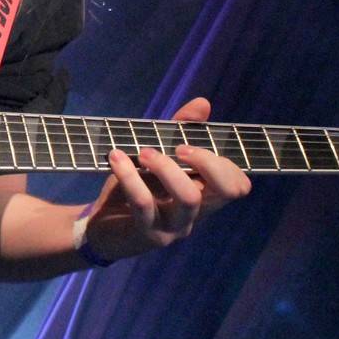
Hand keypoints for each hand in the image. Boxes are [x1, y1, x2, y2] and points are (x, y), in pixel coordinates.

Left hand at [82, 96, 250, 259]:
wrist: (100, 227)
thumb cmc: (135, 188)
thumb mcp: (156, 156)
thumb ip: (179, 131)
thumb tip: (203, 103)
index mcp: (204, 196)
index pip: (238, 185)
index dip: (226, 163)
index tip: (191, 143)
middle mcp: (197, 213)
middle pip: (227, 191)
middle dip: (207, 161)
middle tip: (178, 148)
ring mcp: (175, 227)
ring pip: (189, 197)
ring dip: (166, 167)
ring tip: (142, 152)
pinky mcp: (148, 235)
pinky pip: (145, 205)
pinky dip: (130, 177)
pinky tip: (116, 159)